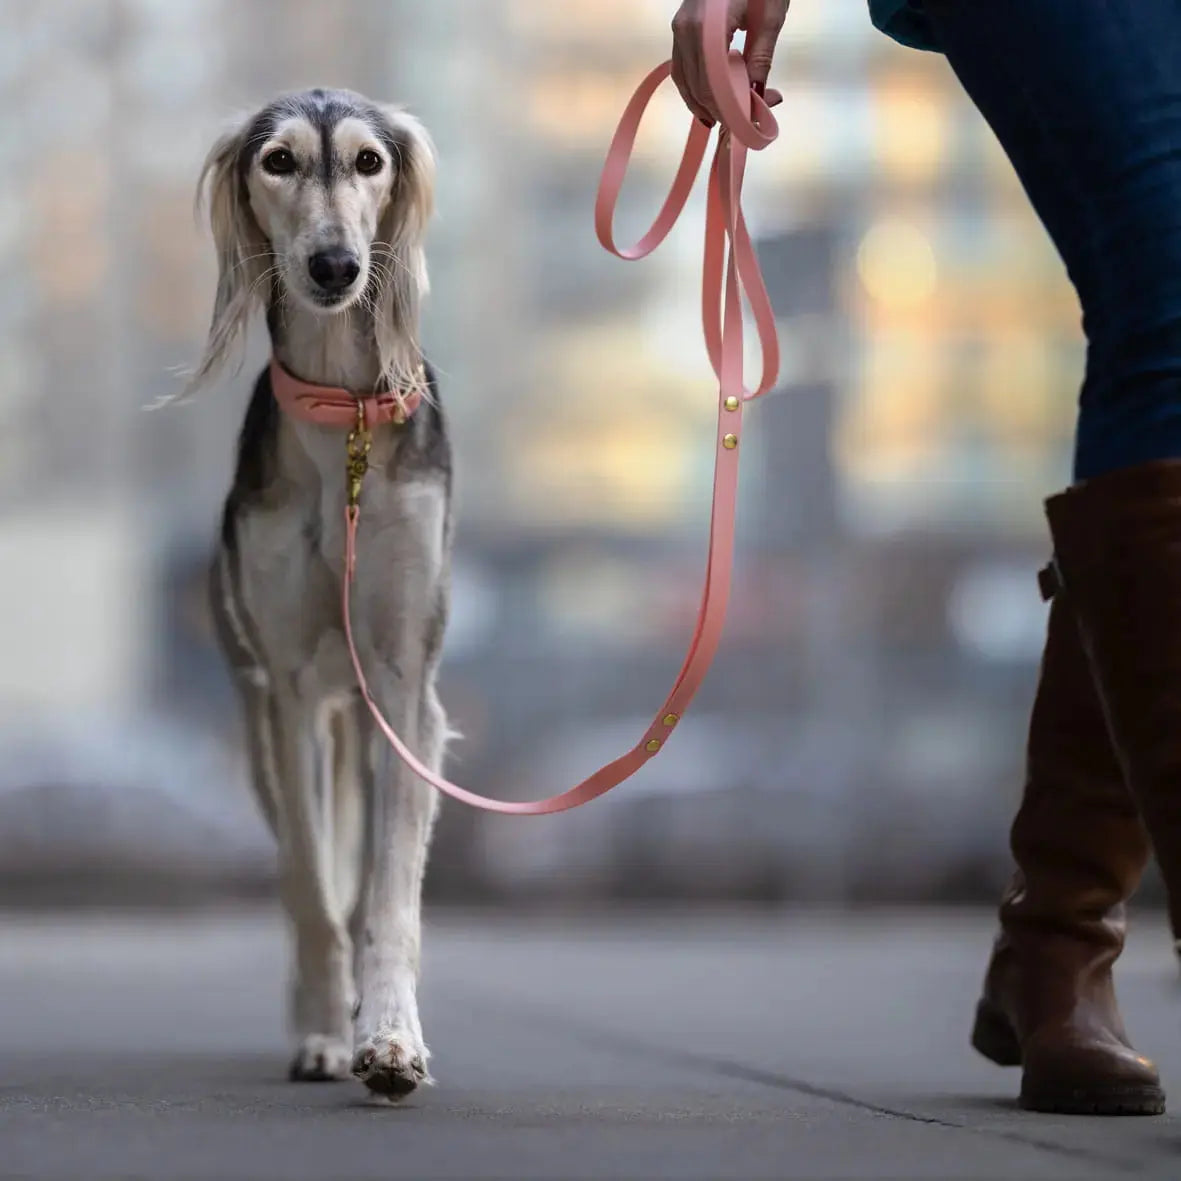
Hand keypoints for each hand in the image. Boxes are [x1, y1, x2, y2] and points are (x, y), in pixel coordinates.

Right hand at [670, 0, 787, 125]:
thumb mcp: (771, 16)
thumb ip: (762, 57)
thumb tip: (758, 96)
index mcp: (708, 25)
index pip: (713, 83)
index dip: (727, 109)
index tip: (744, 124)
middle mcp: (686, 28)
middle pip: (697, 85)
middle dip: (719, 108)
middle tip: (742, 123)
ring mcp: (679, 28)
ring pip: (684, 80)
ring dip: (702, 104)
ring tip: (721, 120)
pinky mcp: (679, 28)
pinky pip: (681, 68)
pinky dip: (693, 89)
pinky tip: (706, 103)